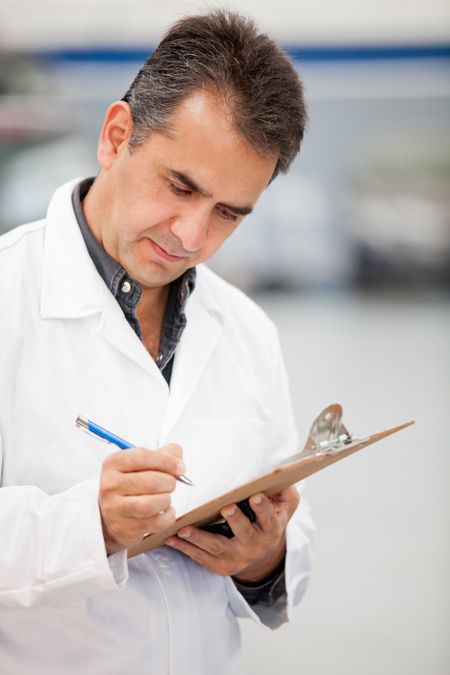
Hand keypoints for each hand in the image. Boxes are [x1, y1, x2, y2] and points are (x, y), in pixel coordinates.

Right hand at [99, 444, 184, 553]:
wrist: (111, 515)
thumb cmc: (130, 485)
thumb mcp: (141, 464)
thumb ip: (163, 454)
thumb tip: (178, 458)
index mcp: (114, 463)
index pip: (143, 456)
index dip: (167, 461)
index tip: (180, 467)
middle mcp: (110, 485)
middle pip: (150, 481)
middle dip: (169, 482)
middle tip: (171, 484)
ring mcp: (114, 508)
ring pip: (151, 504)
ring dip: (166, 500)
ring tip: (166, 498)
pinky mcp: (123, 528)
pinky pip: (155, 523)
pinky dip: (168, 517)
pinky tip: (166, 512)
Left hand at [165, 486, 299, 582]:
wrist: (263, 556)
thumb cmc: (269, 522)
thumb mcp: (285, 507)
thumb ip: (284, 491)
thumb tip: (279, 473)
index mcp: (271, 529)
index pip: (269, 518)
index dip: (263, 508)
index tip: (255, 496)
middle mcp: (255, 546)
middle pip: (244, 533)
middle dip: (235, 520)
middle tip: (226, 508)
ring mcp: (236, 558)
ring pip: (216, 547)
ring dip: (199, 538)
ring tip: (184, 529)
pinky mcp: (220, 566)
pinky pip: (201, 557)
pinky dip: (185, 548)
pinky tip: (171, 539)